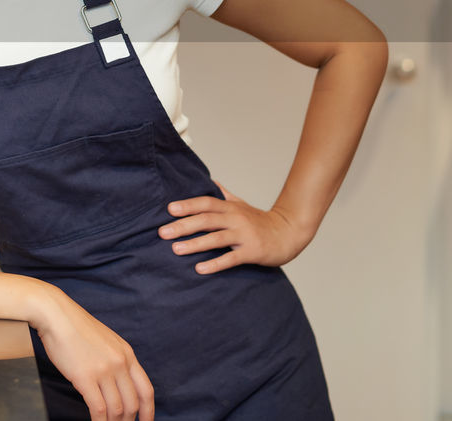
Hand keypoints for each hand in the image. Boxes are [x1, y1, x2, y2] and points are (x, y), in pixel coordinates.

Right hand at [29, 284, 153, 419]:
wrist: (56, 314)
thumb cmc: (74, 326)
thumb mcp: (105, 340)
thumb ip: (114, 360)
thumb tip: (115, 384)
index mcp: (127, 354)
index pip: (146, 390)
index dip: (149, 411)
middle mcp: (120, 363)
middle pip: (133, 403)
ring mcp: (104, 370)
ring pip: (117, 409)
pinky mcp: (85, 377)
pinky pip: (99, 409)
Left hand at [158, 181, 312, 274]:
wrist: (288, 234)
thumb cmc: (260, 220)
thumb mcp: (242, 204)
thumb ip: (225, 195)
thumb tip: (211, 182)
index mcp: (231, 208)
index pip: (206, 203)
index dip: (188, 205)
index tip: (169, 209)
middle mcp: (235, 219)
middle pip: (206, 220)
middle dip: (183, 225)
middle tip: (163, 232)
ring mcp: (244, 235)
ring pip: (216, 239)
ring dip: (195, 244)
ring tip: (176, 249)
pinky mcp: (251, 252)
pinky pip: (231, 258)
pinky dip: (215, 263)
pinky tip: (200, 269)